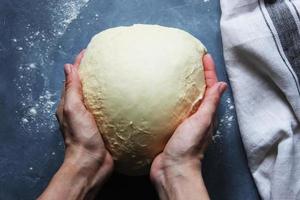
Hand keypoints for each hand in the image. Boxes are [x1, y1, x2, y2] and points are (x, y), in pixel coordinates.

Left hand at [56, 50, 112, 181]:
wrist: (92, 163)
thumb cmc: (80, 138)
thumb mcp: (73, 109)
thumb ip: (71, 89)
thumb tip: (68, 67)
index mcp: (69, 104)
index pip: (73, 78)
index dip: (79, 64)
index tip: (88, 51)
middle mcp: (80, 109)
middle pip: (86, 86)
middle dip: (93, 72)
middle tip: (105, 60)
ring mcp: (93, 118)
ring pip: (98, 97)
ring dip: (105, 86)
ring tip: (116, 74)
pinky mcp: (105, 125)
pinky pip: (110, 109)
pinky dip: (114, 100)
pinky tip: (125, 96)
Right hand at [150, 54, 226, 199]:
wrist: (171, 169)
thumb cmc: (188, 147)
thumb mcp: (202, 122)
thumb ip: (210, 104)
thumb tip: (222, 85)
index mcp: (206, 114)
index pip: (210, 88)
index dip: (209, 71)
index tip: (204, 56)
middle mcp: (196, 117)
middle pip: (199, 91)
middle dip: (198, 76)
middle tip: (191, 61)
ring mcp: (182, 122)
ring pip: (185, 100)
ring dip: (183, 86)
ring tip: (177, 73)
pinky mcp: (169, 127)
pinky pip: (171, 109)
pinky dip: (169, 99)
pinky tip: (161, 94)